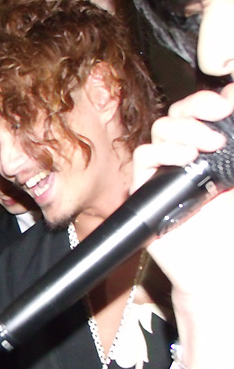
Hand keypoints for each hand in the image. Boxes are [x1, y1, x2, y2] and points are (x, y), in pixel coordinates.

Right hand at [132, 86, 233, 298]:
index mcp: (210, 152)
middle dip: (196, 107)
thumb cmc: (232, 230)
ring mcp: (164, 173)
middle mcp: (185, 159)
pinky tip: (185, 158)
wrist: (219, 267)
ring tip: (207, 145)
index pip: (200, 113)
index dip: (208, 101)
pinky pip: (143, 157)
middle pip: (176, 115)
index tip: (228, 102)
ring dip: (183, 129)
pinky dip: (162, 150)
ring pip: (159, 130)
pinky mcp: (146, 190)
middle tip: (220, 116)